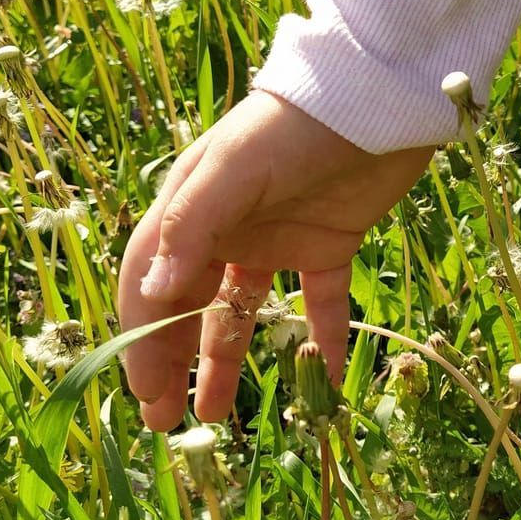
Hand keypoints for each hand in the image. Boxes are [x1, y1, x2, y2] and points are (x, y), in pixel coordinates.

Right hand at [118, 91, 430, 430]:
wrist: (377, 96)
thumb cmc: (296, 124)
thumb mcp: (237, 168)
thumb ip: (195, 225)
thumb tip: (157, 289)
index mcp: (191, 209)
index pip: (151, 285)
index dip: (143, 340)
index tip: (146, 395)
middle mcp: (226, 229)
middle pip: (188, 307)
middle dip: (173, 363)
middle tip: (165, 423)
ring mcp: (276, 239)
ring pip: (243, 313)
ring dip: (229, 361)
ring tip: (217, 416)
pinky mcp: (329, 245)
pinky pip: (320, 304)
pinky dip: (322, 342)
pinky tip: (324, 381)